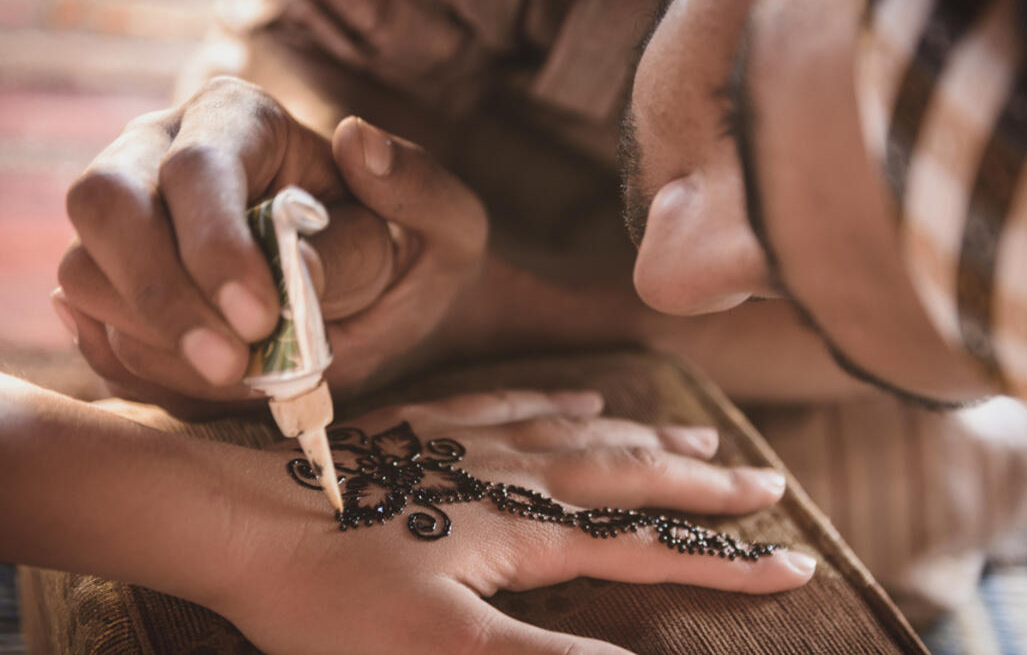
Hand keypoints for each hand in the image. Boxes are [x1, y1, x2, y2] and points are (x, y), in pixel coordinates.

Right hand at [56, 76, 485, 416]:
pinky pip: (92, 331)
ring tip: (241, 376)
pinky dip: (140, 370)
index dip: (214, 246)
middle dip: (162, 298)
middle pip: (104, 204)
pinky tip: (208, 379)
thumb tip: (359, 143)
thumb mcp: (448, 225)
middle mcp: (163, 154)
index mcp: (242, 121)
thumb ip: (418, 190)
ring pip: (83, 272)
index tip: (262, 319)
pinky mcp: (113, 287)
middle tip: (233, 367)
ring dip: (152, 343)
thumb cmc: (410, 256)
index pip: (195, 168)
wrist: (383, 310)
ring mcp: (128, 221)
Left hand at [214, 390, 814, 653]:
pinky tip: (581, 397)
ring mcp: (466, 442)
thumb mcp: (439, 650)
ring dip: (647, 439)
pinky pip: (513, 402)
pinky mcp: (424, 428)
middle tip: (768, 484)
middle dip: (703, 486)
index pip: (645, 544)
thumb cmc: (327, 594)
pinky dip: (561, 402)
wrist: (235, 518)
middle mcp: (509, 473)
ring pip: (580, 432)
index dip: (721, 560)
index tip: (791, 563)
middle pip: (628, 472)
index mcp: (523, 527)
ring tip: (698, 439)